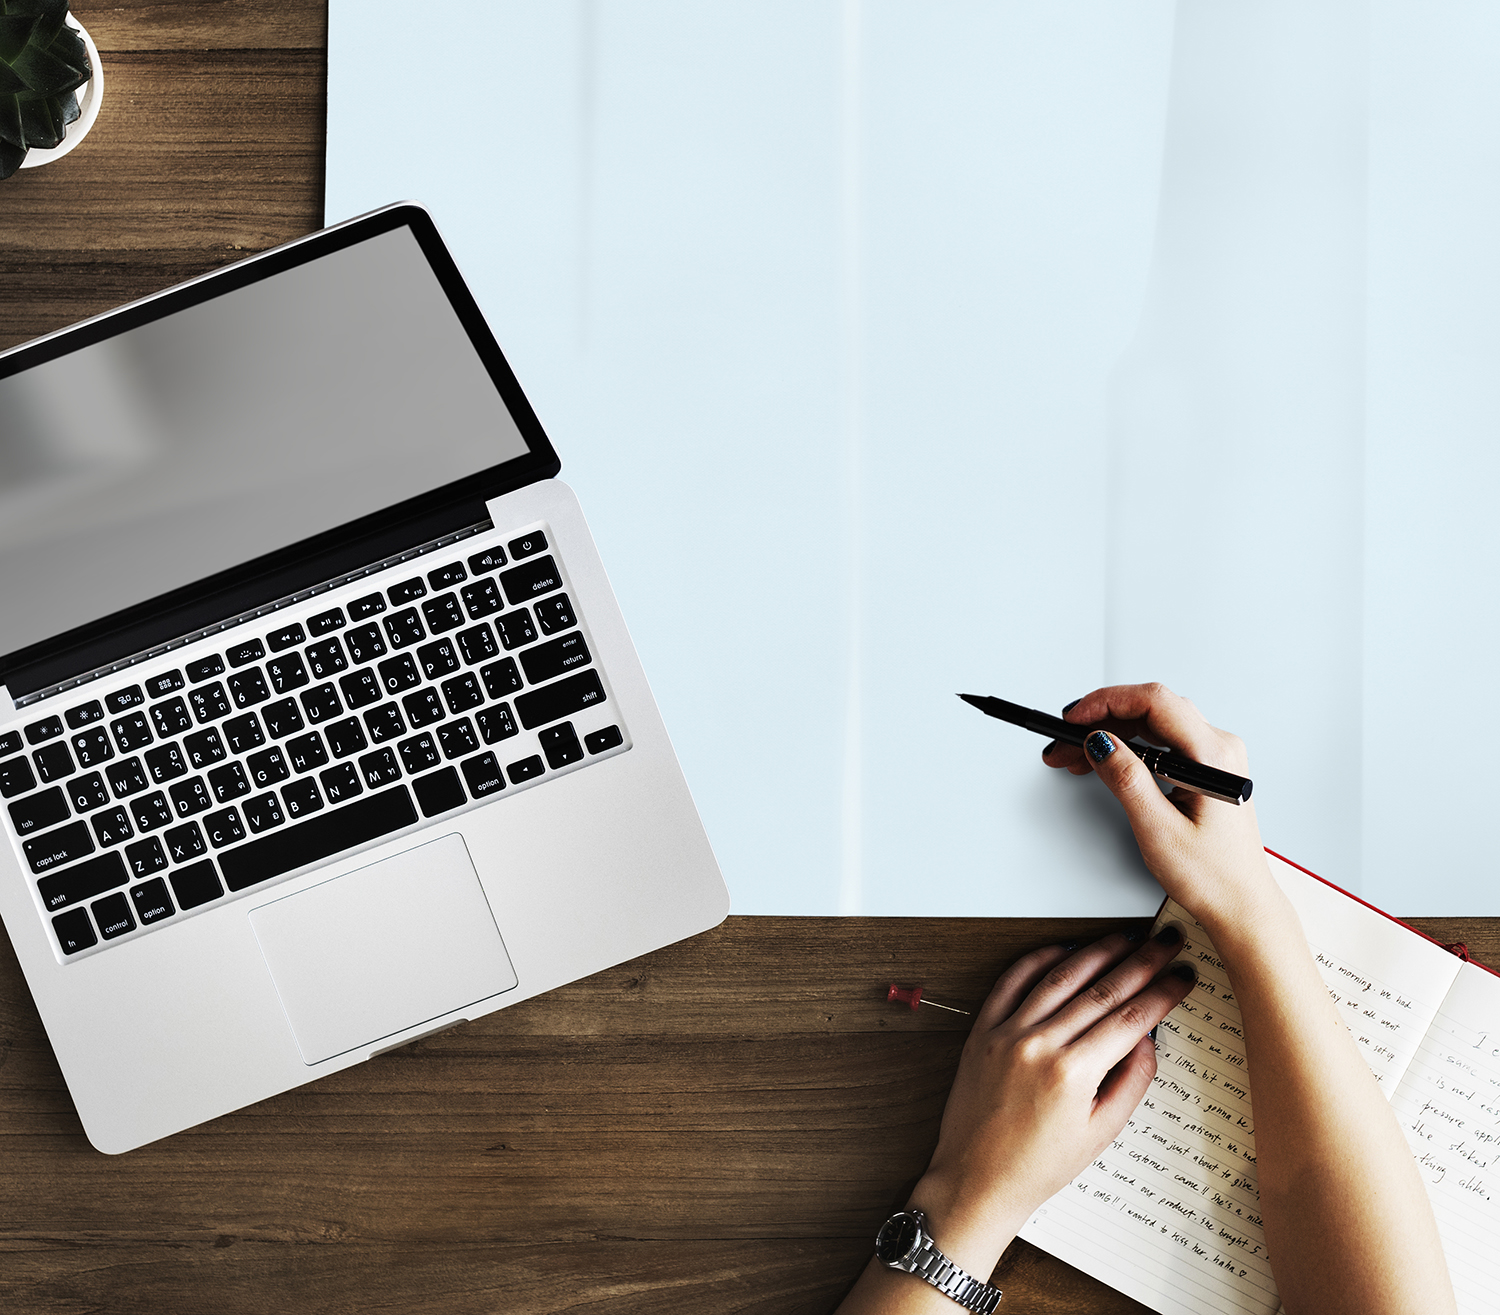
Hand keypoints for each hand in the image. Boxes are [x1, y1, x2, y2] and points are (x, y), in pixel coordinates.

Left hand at [907, 930, 1196, 1278]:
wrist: (977, 1179)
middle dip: (1141, 962)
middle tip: (1165, 942)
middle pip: (1102, 989)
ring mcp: (1007, 1033)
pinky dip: (1040, 960)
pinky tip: (1064, 949)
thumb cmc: (1038, 1166)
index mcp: (1072, 1074)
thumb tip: (1147, 1037)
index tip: (1182, 975)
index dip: (1163, 992)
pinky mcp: (983, 1030)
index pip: (1131, 1018)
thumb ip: (1131, 1081)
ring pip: (1060, 976)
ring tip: (1125, 938)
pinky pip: (1012, 981)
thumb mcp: (1100, 1132)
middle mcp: (1039, 1045)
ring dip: (1097, 951)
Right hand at [1041, 682, 1276, 934]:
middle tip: (1064, 741)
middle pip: (1151, 709)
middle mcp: (1219, 749)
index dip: (1107, 702)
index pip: (1154, 702)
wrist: (1240, 904)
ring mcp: (1213, 758)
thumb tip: (1099, 742)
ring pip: (1153, 724)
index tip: (1073, 718)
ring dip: (1111, 733)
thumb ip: (1126, 779)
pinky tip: (1104, 760)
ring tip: (1074, 754)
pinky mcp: (1204, 769)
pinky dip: (1128, 747)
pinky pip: (1162, 742)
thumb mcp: (1158, 829)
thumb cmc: (1213, 876)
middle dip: (1101, 719)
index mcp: (1213, 757)